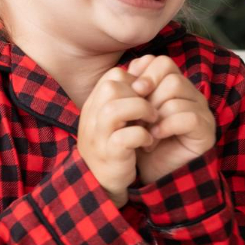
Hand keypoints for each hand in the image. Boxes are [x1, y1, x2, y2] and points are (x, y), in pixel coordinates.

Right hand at [77, 67, 156, 205]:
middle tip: (151, 109)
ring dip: (142, 110)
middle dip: (138, 94)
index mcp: (94, 105)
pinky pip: (127, 136)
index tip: (146, 97)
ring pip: (116, 108)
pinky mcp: (110, 154)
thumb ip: (128, 92)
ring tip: (152, 121)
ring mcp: (98, 136)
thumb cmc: (114, 145)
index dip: (135, 81)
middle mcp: (91, 117)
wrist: (101, 182)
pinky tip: (148, 141)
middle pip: (111, 87)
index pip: (113, 76)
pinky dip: (143, 136)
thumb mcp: (118, 116)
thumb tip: (148, 62)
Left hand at [125, 54, 216, 185]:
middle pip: (170, 76)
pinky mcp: (206, 130)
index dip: (144, 74)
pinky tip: (155, 138)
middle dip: (148, 96)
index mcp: (175, 87)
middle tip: (138, 117)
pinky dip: (166, 126)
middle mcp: (191, 95)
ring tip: (146, 131)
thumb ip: (132, 91)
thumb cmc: (143, 144)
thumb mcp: (133, 115)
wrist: (155, 176)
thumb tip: (127, 69)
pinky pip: (187, 116)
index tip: (131, 92)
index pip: (162, 63)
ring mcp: (202, 111)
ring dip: (155, 113)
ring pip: (177, 93)